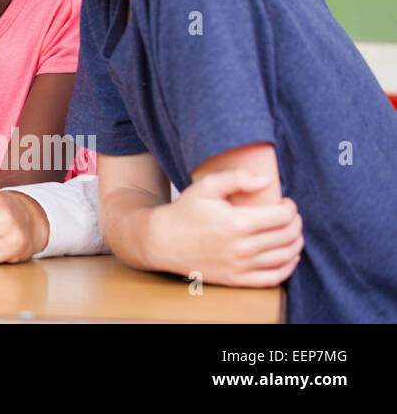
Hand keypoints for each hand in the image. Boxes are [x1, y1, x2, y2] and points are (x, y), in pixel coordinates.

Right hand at [149, 169, 302, 287]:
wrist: (163, 241)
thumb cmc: (185, 211)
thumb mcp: (206, 186)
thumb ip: (236, 178)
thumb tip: (266, 181)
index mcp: (237, 223)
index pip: (282, 216)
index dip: (290, 207)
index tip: (286, 202)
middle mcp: (242, 247)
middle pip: (287, 236)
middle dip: (295, 223)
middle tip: (290, 216)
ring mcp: (241, 266)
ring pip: (285, 257)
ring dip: (296, 243)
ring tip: (292, 232)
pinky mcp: (237, 280)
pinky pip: (274, 278)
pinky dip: (288, 267)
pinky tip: (289, 256)